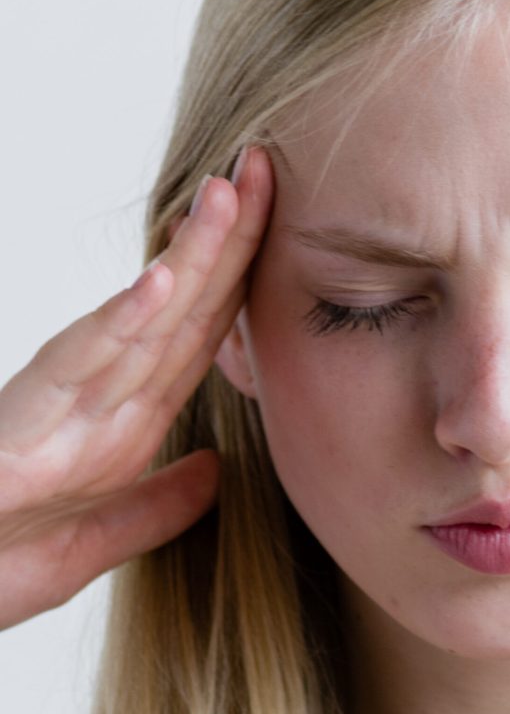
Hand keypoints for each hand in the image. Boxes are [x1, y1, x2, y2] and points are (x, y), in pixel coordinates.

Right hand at [0, 145, 273, 629]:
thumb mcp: (94, 545)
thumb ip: (156, 508)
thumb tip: (216, 470)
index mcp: (125, 426)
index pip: (199, 340)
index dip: (242, 282)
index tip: (278, 222)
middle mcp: (101, 405)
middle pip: (181, 313)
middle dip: (228, 242)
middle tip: (266, 167)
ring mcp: (62, 409)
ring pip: (139, 321)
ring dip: (187, 258)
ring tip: (228, 194)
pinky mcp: (19, 426)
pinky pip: (76, 365)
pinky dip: (120, 322)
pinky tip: (161, 282)